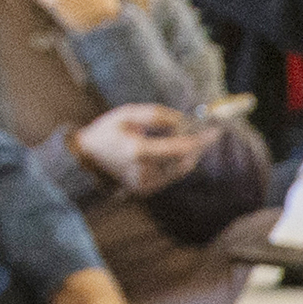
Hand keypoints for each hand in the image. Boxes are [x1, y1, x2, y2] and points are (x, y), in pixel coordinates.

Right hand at [71, 103, 202, 193]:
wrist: (87, 159)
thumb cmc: (107, 132)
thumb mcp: (126, 114)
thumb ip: (156, 114)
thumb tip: (183, 119)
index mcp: (137, 151)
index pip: (178, 148)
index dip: (199, 140)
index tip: (215, 131)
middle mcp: (144, 171)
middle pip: (184, 160)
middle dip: (198, 146)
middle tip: (208, 133)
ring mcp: (146, 183)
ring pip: (181, 169)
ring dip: (190, 154)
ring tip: (190, 138)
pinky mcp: (148, 189)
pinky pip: (172, 175)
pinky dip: (178, 162)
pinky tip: (176, 150)